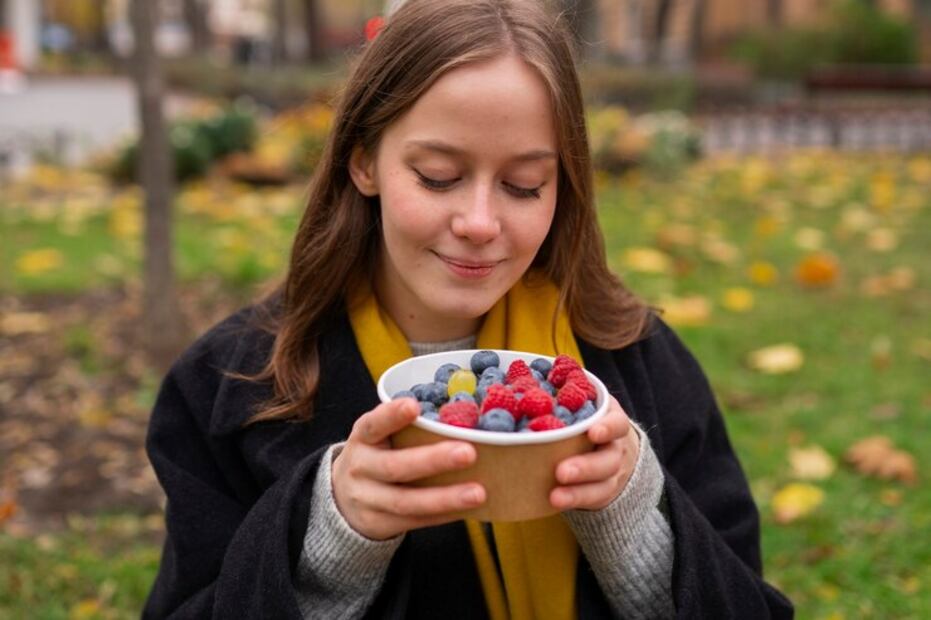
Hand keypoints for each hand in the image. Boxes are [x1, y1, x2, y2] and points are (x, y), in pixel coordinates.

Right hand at [331, 398, 485, 539]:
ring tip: (477, 493)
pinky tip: (466, 509)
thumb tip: (461, 421)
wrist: (342, 497)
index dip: (391, 416)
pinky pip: (414, 521)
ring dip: (445, 498)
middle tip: (468, 453)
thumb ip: (408, 429)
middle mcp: (360, 468)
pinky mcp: (377, 524)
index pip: (373, 425)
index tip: (414, 406)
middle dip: (432, 460)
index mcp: (362, 438)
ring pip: (405, 501)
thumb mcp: (379, 437)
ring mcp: (366, 499)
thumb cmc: (377, 456)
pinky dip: (443, 515)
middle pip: (394, 466)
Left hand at [549, 396, 638, 510]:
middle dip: (586, 466)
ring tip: (555, 496)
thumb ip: (560, 389)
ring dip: (578, 492)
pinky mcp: (602, 492)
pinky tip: (554, 502)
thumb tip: (514, 369)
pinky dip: (575, 501)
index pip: (617, 422)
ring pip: (602, 485)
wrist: (612, 449)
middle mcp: (615, 447)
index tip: (592, 431)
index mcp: (610, 419)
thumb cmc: (583, 418)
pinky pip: (593, 500)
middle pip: (608, 459)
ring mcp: (611, 473)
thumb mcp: (580, 401)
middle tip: (561, 471)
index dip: (608, 426)